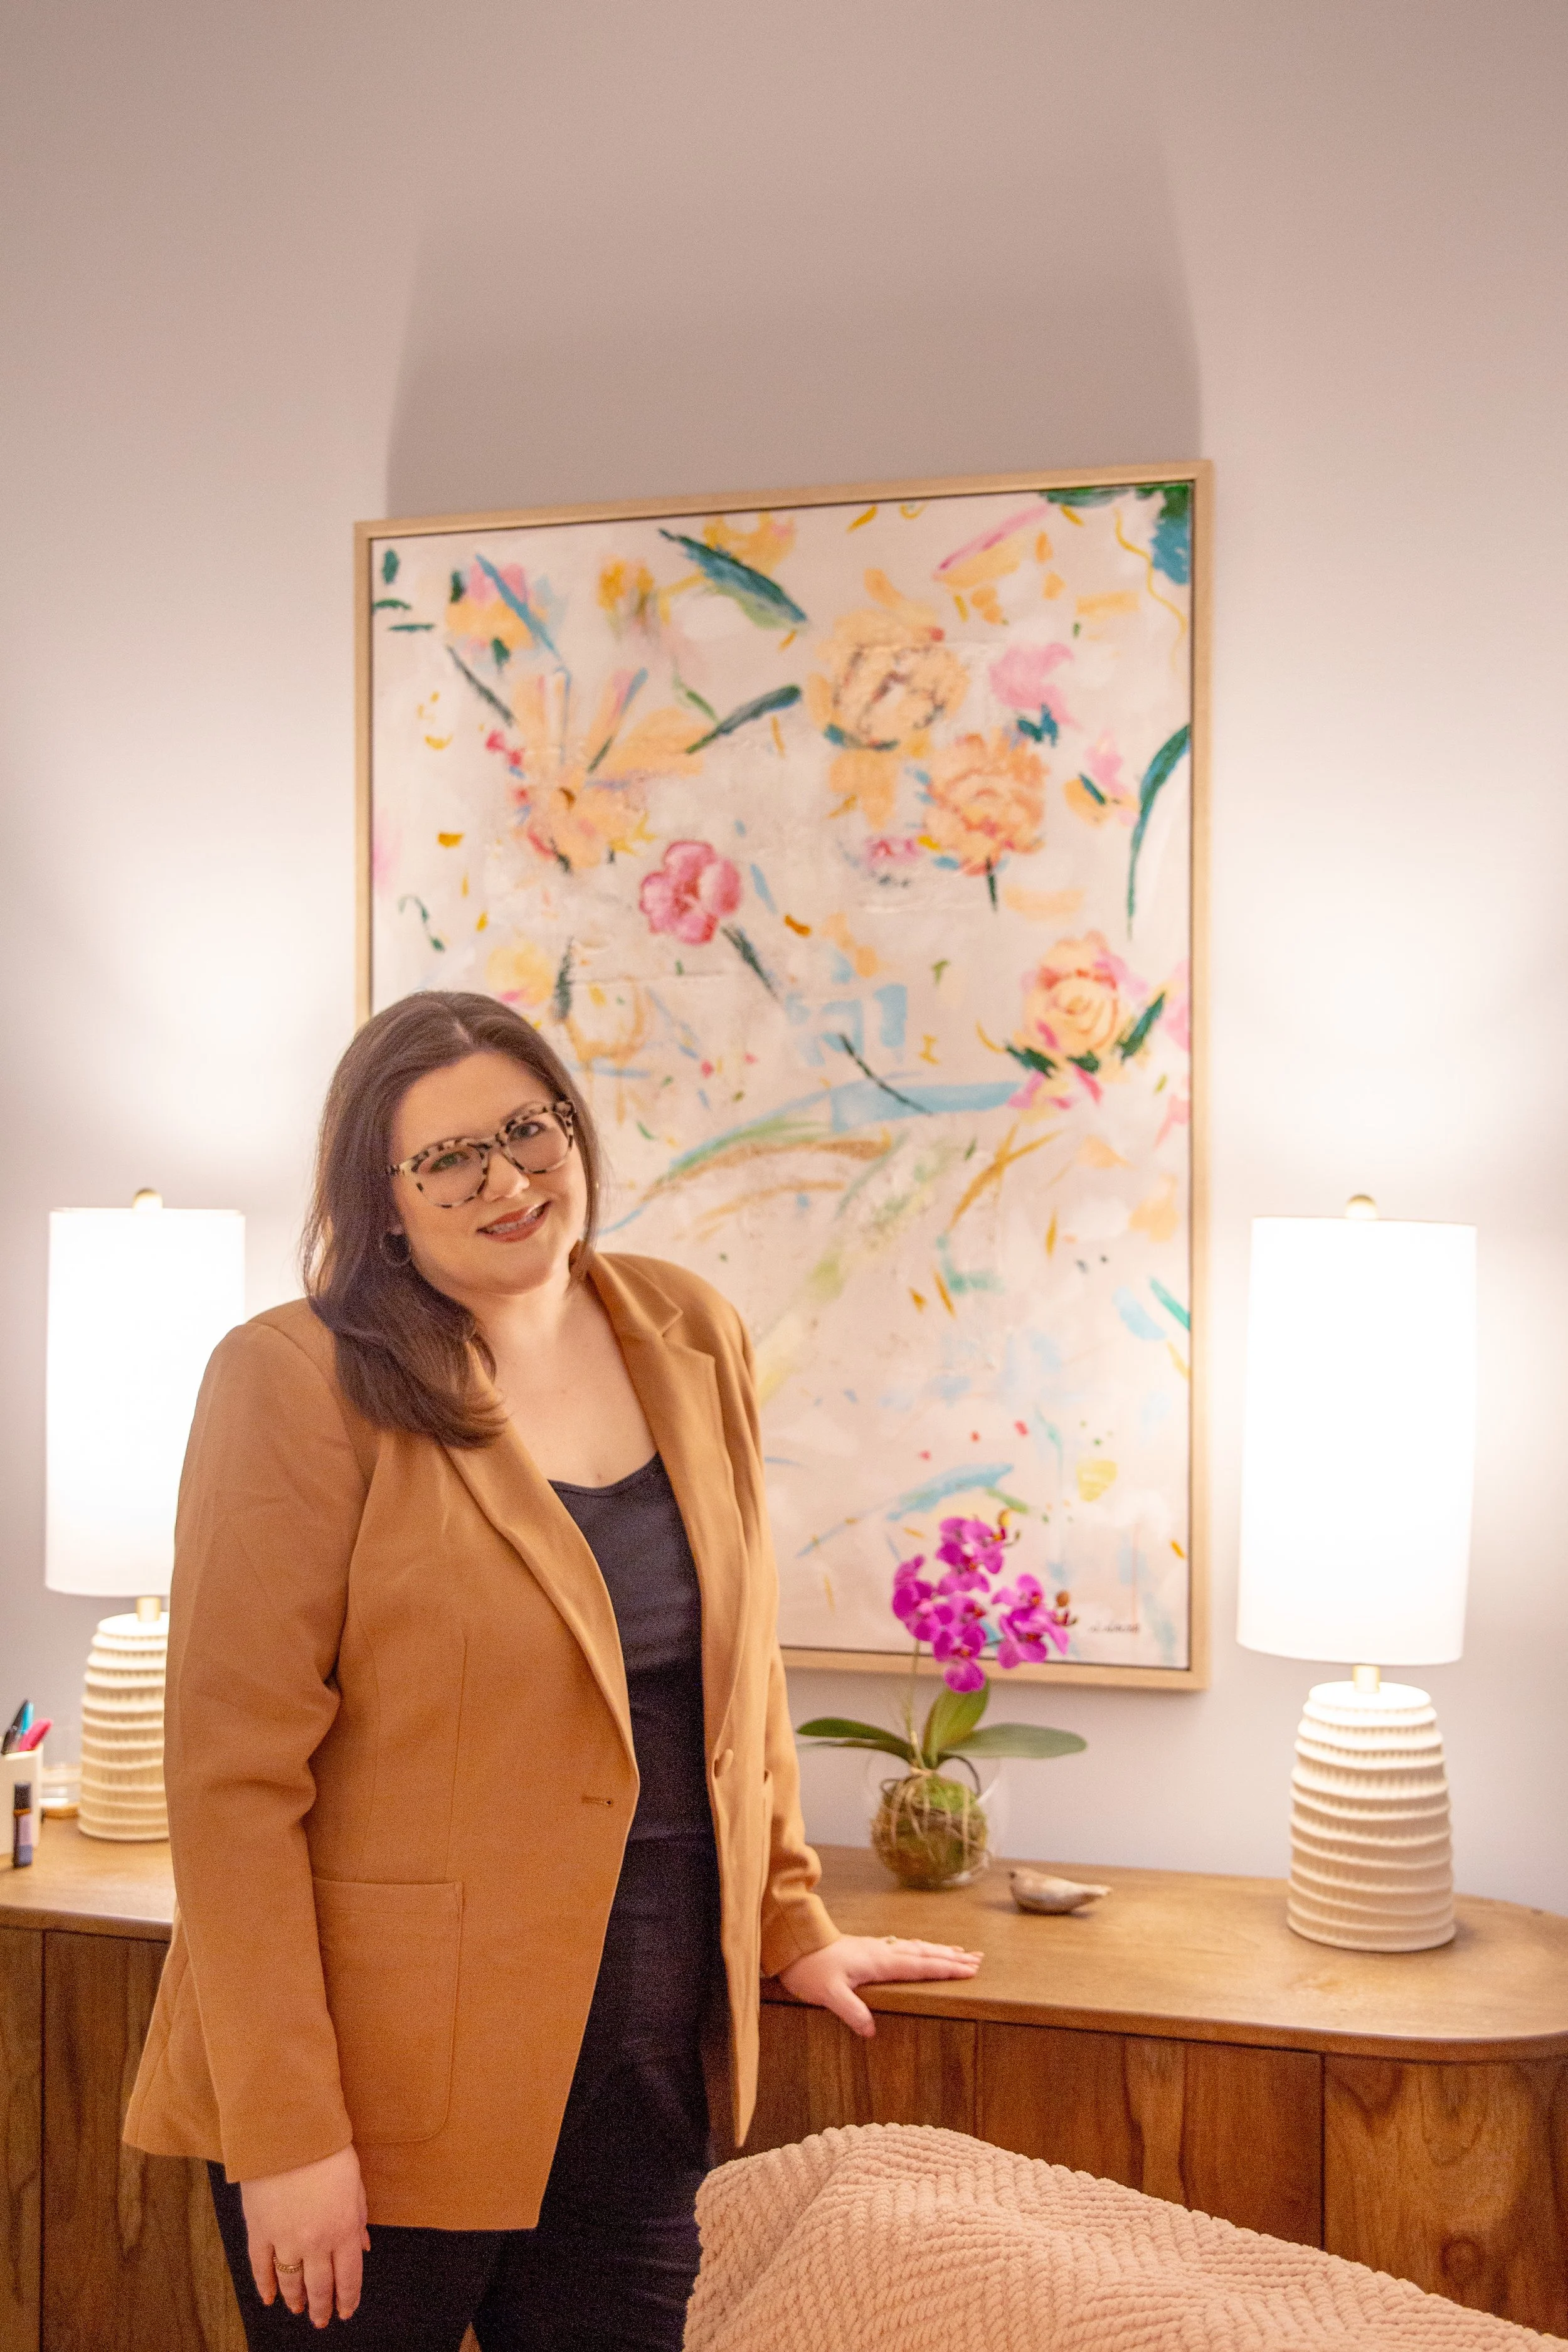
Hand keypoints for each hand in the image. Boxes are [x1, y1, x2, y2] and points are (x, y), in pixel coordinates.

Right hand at [240, 2143, 369, 2327]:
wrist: (290, 2132)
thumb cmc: (328, 2151)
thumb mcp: (355, 2183)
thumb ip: (358, 2218)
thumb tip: (364, 2249)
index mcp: (344, 2229)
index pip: (349, 2277)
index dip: (348, 2298)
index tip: (346, 2311)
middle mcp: (316, 2242)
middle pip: (320, 2286)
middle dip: (322, 2307)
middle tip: (322, 2321)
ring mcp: (285, 2240)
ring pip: (291, 2283)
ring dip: (296, 2300)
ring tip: (300, 2309)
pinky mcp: (260, 2232)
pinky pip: (261, 2269)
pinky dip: (264, 2286)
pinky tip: (269, 2298)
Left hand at [777, 1933, 981, 2037]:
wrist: (792, 1943)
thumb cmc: (809, 1968)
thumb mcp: (828, 1994)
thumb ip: (851, 2011)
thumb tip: (872, 2031)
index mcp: (878, 1962)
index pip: (919, 1966)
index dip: (945, 1969)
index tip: (969, 1970)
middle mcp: (881, 1952)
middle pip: (924, 1953)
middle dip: (951, 1957)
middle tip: (977, 1959)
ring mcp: (875, 1948)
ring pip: (915, 1947)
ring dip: (939, 1950)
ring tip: (959, 1950)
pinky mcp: (867, 1948)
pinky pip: (903, 1947)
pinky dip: (919, 1948)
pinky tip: (920, 1949)